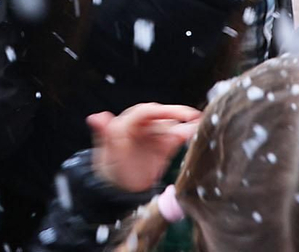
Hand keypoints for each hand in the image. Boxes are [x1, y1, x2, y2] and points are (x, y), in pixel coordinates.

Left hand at [86, 103, 201, 193]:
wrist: (118, 186)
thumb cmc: (110, 166)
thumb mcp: (107, 152)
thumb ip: (104, 133)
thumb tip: (95, 117)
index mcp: (127, 122)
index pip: (146, 112)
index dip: (162, 111)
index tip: (176, 114)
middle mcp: (142, 124)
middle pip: (163, 115)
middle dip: (178, 114)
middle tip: (194, 117)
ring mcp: (154, 134)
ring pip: (173, 125)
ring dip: (187, 123)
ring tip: (203, 124)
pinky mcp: (164, 145)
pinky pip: (178, 136)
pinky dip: (188, 134)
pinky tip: (199, 133)